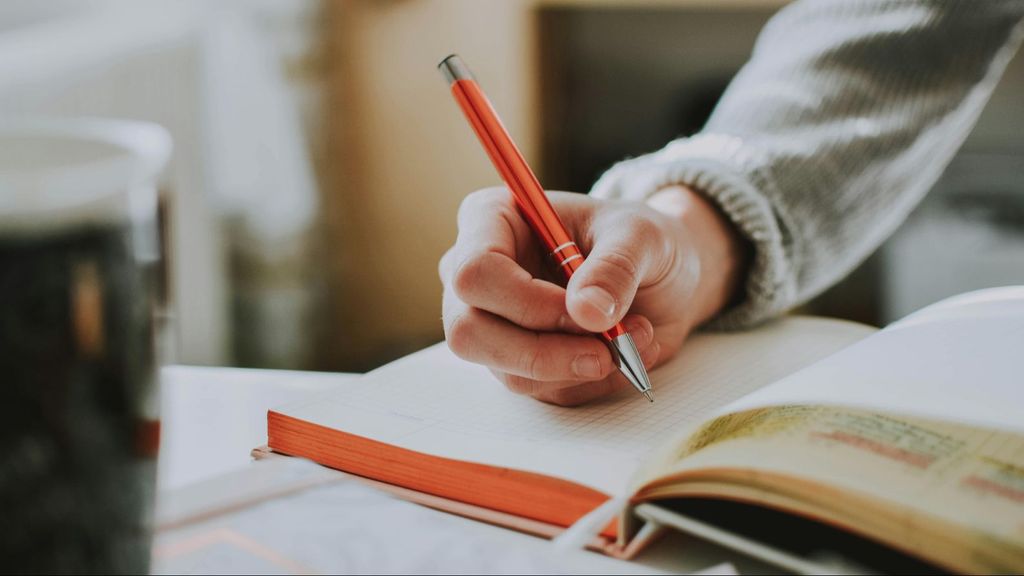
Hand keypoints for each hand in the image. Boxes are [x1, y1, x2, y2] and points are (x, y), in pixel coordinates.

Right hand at [439, 185, 747, 405]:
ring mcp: (491, 323)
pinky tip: (623, 351)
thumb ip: (615, 267)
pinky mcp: (516, 362)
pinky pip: (541, 390)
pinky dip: (590, 380)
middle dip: (544, 352)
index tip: (586, 311)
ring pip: (507, 370)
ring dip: (579, 366)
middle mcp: (478, 275)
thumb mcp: (642, 237)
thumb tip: (587, 312)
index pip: (474, 272)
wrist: (661, 275)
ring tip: (635, 336)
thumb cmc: (639, 240)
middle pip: (469, 332)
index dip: (526, 302)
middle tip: (607, 350)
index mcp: (491, 220)